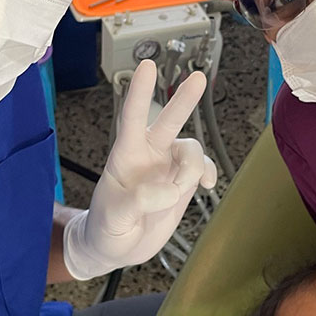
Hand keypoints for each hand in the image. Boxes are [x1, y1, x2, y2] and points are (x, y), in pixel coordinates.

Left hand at [62, 59, 217, 279]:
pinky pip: (203, 169)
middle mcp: (148, 154)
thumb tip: (169, 191)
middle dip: (183, 100)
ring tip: (182, 192)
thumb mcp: (113, 219)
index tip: (147, 66)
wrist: (116, 249)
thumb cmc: (107, 228)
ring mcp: (167, 167)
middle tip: (197, 77)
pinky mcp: (182, 182)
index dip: (139, 92)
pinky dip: (209, 174)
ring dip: (193, 169)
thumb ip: (138, 202)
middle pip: (168, 121)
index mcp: (125, 156)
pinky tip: (208, 186)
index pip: (131, 118)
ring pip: (192, 150)